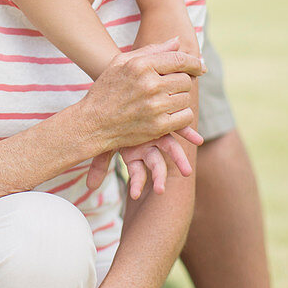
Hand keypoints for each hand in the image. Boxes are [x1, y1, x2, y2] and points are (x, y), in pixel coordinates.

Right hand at [80, 39, 201, 154]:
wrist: (92, 123)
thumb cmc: (106, 89)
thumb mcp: (121, 62)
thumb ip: (151, 50)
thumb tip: (178, 41)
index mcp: (141, 65)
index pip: (179, 59)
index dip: (194, 62)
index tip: (200, 66)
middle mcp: (150, 84)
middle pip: (185, 80)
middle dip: (182, 82)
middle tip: (172, 87)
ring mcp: (155, 106)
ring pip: (186, 98)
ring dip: (180, 99)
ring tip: (166, 100)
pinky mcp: (158, 126)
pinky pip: (185, 118)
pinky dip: (181, 117)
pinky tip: (169, 114)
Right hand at [86, 127, 202, 196]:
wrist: (123, 93)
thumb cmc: (109, 117)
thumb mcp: (104, 139)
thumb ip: (99, 162)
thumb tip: (90, 187)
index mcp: (132, 152)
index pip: (136, 171)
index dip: (137, 182)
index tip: (136, 194)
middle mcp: (147, 146)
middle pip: (155, 164)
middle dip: (159, 177)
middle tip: (161, 190)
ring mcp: (158, 132)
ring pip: (169, 148)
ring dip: (178, 159)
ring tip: (187, 172)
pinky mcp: (166, 117)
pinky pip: (177, 126)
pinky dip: (186, 132)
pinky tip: (197, 140)